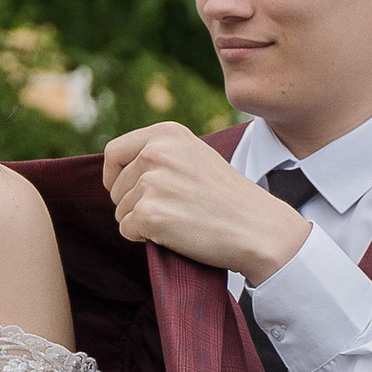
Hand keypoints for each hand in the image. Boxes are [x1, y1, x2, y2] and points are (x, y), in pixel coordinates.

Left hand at [103, 122, 309, 281]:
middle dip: (133, 203)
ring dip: (141, 222)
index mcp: (167, 134)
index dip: (114, 175)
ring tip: (180, 220)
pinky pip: (127, 230)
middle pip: (115, 187)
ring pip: (121, 210)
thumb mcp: (195, 157)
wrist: (257, 227)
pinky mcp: (149, 213)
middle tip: (172, 210)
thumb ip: (160, 154)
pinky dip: (145, 238)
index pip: (114, 151)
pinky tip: (176, 234)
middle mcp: (155, 152)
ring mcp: (151, 182)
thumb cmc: (227, 197)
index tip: (125, 189)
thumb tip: (117, 169)